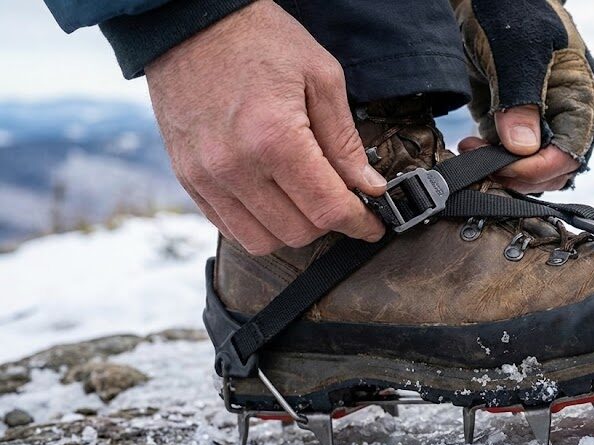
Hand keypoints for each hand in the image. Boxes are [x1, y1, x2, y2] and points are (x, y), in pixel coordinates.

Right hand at [146, 0, 386, 254]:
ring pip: (263, 241)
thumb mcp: (321, 77)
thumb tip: (368, 186)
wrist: (188, 21)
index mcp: (274, 137)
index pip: (327, 208)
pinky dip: (259, 225)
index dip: (360, 223)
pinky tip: (275, 200)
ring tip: (306, 201)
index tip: (373, 224)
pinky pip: (230, 228)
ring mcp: (206, 176)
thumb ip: (345, 141)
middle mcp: (235, 165)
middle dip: (329, 223)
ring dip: (294, 229)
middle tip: (340, 200)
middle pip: (298, 232)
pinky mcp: (188, 179)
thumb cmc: (258, 40)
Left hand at [453, 0, 593, 192]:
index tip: (501, 166)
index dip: (537, 168)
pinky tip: (469, 147)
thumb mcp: (517, 47)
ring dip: (502, 172)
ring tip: (471, 151)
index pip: (570, 152)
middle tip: (480, 161)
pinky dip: (489, 163)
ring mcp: (535, 121)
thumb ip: (521, 96)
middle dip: (518, 175)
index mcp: (578, 95)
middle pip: (554, 170)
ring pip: (531, 170)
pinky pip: (507, 160)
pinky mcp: (508, 124)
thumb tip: (523, 147)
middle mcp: (562, 114)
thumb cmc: (509, 8)